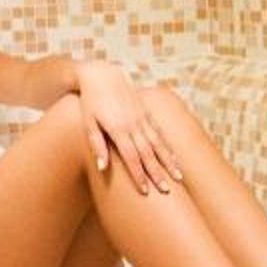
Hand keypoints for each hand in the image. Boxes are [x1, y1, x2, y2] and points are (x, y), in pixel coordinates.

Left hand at [78, 63, 183, 196]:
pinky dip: (168, 146)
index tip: (146, 191)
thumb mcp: (88, 123)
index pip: (131, 157)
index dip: (139, 175)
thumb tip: (102, 168)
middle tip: (167, 190)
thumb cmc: (91, 102)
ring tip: (178, 177)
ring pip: (158, 143)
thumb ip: (97, 145)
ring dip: (168, 162)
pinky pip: (160, 132)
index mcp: (118, 129)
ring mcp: (142, 118)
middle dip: (157, 173)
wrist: (102, 75)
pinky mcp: (147, 112)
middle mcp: (134, 124)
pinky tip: (174, 157)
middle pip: (148, 153)